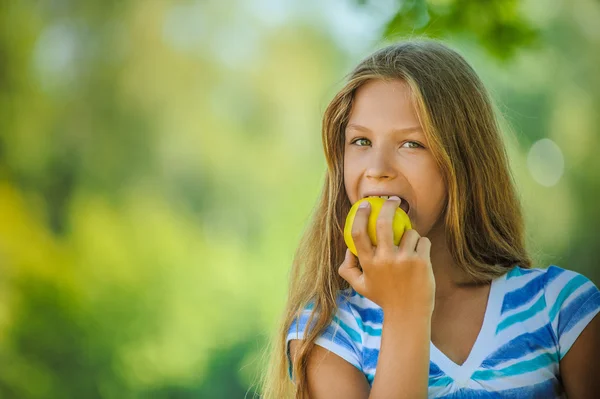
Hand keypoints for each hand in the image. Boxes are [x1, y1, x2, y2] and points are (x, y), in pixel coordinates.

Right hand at [338, 196, 435, 314]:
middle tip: (393, 200)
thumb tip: (348, 250)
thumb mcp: (360, 286)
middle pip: (383, 222)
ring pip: (409, 232)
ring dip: (410, 235)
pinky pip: (423, 240)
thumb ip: (347, 269)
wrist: (408, 314)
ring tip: (410, 248)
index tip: (364, 204)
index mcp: (368, 263)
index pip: (358, 232)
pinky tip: (420, 255)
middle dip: (388, 205)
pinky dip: (422, 244)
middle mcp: (384, 259)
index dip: (359, 215)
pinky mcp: (421, 262)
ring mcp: (404, 260)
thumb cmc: (383, 298)